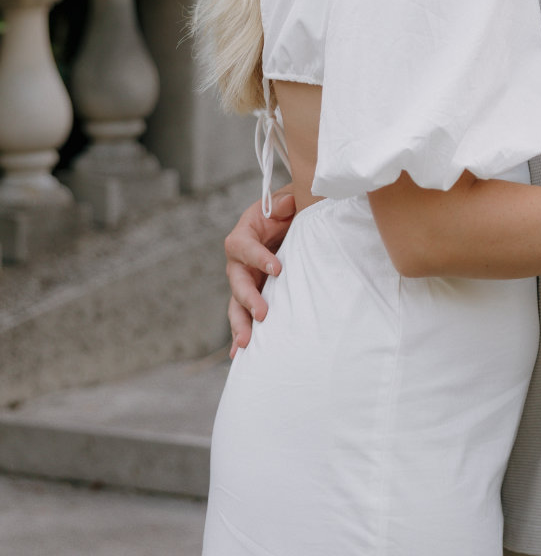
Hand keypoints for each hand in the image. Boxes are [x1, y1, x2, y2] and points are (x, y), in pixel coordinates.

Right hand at [225, 187, 296, 355]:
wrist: (290, 221)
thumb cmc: (289, 209)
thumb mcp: (287, 200)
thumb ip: (285, 202)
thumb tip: (287, 204)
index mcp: (245, 233)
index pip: (244, 246)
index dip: (258, 257)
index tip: (278, 269)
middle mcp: (239, 260)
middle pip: (236, 280)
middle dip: (247, 299)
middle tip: (262, 315)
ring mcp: (244, 279)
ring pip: (236, 303)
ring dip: (239, 324)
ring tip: (244, 345)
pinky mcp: (252, 294)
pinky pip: (243, 315)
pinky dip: (240, 333)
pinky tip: (239, 356)